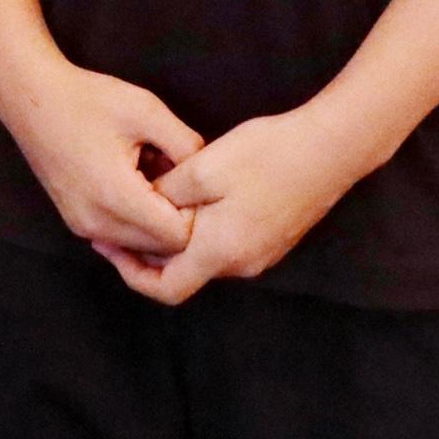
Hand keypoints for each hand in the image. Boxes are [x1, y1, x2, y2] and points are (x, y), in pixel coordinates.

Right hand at [0, 56, 202, 259]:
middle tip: (182, 180)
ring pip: (141, 247)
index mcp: (117, 198)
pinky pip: (121, 238)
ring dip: (158, 222)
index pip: (179, 237)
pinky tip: (137, 185)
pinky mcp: (77, 223)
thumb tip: (210, 176)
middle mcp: (98, 224)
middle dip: (180, 220)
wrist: (30, 97)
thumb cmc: (88, 99)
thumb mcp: (147, 111)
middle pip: (161, 249)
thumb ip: (187, 146)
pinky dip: (137, 221)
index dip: (197, 213)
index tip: (198, 182)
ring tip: (157, 179)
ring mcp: (84, 227)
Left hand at [104, 105, 373, 303]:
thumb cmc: (266, 156)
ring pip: (204, 255)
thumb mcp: (204, 168)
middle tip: (118, 220)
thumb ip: (167, 195)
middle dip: (148, 250)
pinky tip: (189, 196)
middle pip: (183, 272)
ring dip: (174, 236)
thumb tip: (145, 208)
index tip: (107, 244)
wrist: (330, 149)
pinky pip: (225, 243)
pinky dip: (199, 229)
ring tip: (149, 201)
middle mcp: (242, 264)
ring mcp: (261, 253)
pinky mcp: (272, 238)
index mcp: (220, 253)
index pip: (166, 289)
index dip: (130, 273)